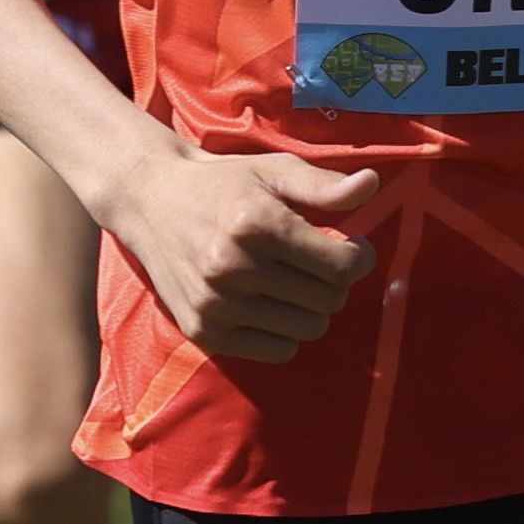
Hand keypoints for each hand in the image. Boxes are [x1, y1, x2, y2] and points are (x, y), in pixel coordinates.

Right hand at [100, 144, 381, 362]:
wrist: (151, 201)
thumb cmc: (224, 184)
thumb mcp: (274, 171)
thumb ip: (323, 185)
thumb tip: (371, 183)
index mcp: (256, 223)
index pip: (340, 265)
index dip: (360, 257)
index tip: (352, 247)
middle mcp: (233, 267)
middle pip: (329, 300)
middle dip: (335, 281)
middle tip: (318, 262)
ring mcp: (216, 305)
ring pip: (308, 329)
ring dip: (312, 307)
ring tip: (294, 282)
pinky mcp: (205, 332)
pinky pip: (278, 351)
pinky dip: (286, 332)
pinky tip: (271, 303)